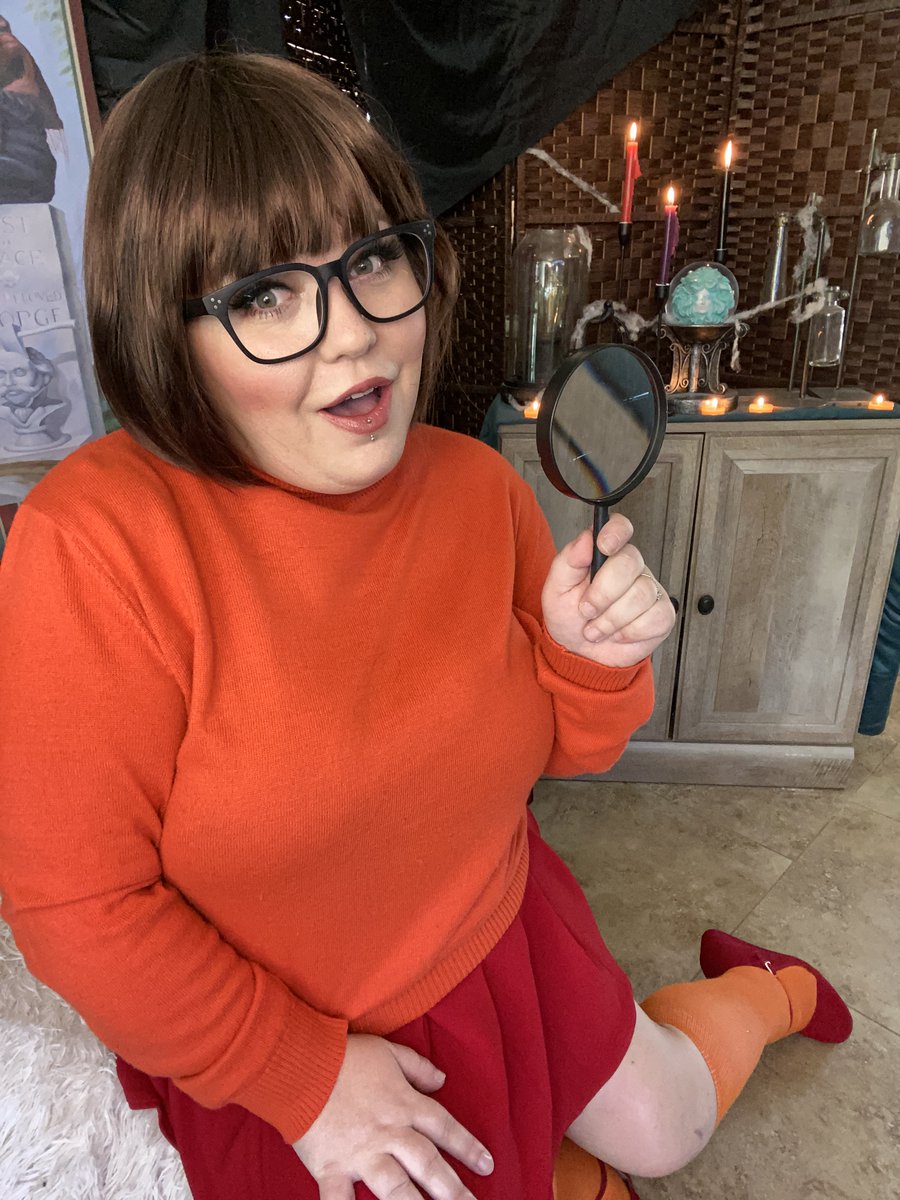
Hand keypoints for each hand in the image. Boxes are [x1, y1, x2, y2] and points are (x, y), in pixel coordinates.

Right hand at [293, 1033, 492, 1199]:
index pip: (444, 1128)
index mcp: (404, 1104)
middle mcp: (389, 1133)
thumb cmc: (345, 1055)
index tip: (486, 1165)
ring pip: (397, 1190)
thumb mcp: (388, 1051)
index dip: (467, 1147)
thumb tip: (442, 1079)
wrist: (302, 1063)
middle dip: (454, 1190)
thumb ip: (417, 1066)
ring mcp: (362, 1154)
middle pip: (428, 1164)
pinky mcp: (332, 1168)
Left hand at [541, 514, 674, 668]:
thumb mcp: (556, 590)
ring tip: (596, 629)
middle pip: (629, 563)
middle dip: (602, 593)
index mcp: (605, 555)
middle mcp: (631, 568)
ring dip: (611, 619)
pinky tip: (618, 634)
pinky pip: (655, 618)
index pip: (620, 528)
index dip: (616, 532)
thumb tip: (585, 539)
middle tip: (586, 610)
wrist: (580, 654)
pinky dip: (630, 632)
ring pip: (640, 595)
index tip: (604, 546)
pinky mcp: (662, 615)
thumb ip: (568, 562)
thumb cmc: (569, 618)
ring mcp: (650, 591)